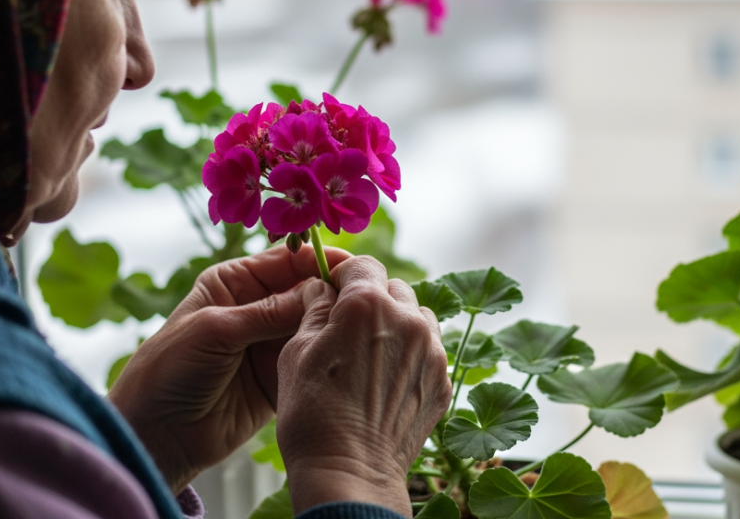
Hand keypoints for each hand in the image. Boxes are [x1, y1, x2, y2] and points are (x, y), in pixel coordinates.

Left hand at [107, 244, 348, 492]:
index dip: (321, 261)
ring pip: (316, 325)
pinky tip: (351, 358)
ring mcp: (271, 342)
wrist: (155, 433)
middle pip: (309, 291)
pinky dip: (330, 358)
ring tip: (363, 331)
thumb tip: (322, 290)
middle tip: (367, 301)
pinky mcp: (283, 376)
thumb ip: (268, 312)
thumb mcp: (216, 330)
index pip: (289, 261)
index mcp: (236, 282)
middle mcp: (257, 307)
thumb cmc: (169, 370)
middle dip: (335, 294)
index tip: (354, 267)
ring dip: (336, 327)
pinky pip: (313, 359)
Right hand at [277, 256, 451, 516]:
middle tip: (350, 330)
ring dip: (398, 325)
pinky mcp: (443, 380)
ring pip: (418, 317)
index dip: (345, 276)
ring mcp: (432, 351)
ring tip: (373, 357)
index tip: (334, 292)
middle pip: (394, 289)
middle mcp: (408, 320)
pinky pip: (431, 351)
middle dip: (373, 301)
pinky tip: (388, 381)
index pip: (363, 265)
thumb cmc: (313, 414)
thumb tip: (324, 289)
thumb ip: (315, 310)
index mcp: (368, 305)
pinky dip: (412, 356)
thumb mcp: (296, 352)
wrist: (351, 473)